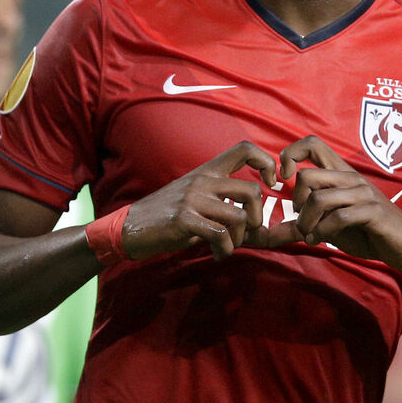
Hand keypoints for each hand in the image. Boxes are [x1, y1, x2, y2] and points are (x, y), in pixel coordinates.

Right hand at [122, 141, 277, 259]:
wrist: (130, 226)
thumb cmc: (166, 215)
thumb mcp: (194, 197)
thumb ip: (221, 200)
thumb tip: (254, 217)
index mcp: (207, 171)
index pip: (244, 149)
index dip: (266, 162)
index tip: (271, 182)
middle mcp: (202, 181)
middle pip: (251, 190)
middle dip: (256, 217)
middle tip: (246, 232)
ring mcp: (193, 199)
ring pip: (239, 217)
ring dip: (239, 239)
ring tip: (227, 246)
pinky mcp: (184, 220)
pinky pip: (220, 235)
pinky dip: (225, 250)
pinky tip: (217, 254)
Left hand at [265, 135, 401, 270]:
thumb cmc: (366, 232)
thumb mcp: (330, 225)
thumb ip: (304, 223)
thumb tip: (270, 232)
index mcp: (341, 174)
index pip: (312, 144)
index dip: (290, 155)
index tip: (281, 179)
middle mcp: (351, 178)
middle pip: (307, 176)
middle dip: (296, 203)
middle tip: (300, 222)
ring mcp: (363, 193)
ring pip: (319, 198)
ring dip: (307, 222)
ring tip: (309, 235)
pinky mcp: (373, 212)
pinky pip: (339, 217)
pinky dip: (322, 232)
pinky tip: (319, 241)